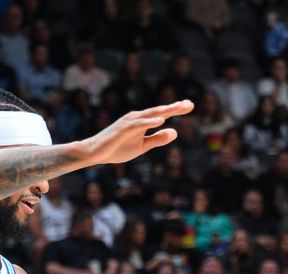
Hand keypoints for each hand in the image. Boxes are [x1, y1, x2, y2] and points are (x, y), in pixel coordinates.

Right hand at [79, 100, 193, 166]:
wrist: (95, 153)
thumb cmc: (117, 148)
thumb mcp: (143, 146)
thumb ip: (157, 139)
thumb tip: (175, 132)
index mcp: (142, 122)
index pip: (162, 115)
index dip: (176, 109)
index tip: (190, 105)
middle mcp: (137, 118)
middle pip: (159, 111)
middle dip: (174, 107)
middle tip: (190, 103)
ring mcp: (129, 122)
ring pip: (150, 115)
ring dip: (164, 111)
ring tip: (178, 108)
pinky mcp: (122, 129)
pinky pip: (138, 124)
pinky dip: (149, 122)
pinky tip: (161, 120)